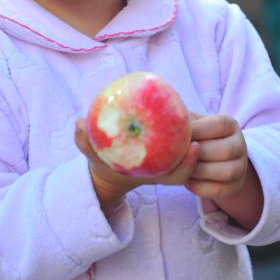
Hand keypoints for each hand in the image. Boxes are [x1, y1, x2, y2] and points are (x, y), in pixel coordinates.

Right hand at [75, 118, 199, 215]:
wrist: (108, 170)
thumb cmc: (102, 162)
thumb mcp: (91, 154)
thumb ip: (84, 140)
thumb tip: (79, 122)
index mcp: (152, 174)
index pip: (177, 175)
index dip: (189, 164)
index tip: (196, 146)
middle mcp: (163, 168)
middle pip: (188, 164)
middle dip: (197, 151)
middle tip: (200, 129)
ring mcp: (165, 160)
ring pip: (186, 152)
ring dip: (193, 136)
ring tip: (194, 114)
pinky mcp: (164, 148)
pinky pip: (177, 139)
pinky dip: (180, 126)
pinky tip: (178, 104)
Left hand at [185, 113, 262, 229]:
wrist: (208, 157)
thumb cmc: (194, 135)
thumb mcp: (191, 123)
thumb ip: (182, 121)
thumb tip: (164, 120)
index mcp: (230, 124)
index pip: (218, 125)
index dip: (197, 130)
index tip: (175, 134)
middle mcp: (240, 144)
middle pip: (224, 151)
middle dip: (197, 155)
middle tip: (177, 156)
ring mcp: (241, 166)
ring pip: (226, 172)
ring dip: (199, 171)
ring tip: (182, 168)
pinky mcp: (235, 186)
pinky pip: (220, 190)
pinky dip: (200, 187)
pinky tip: (187, 181)